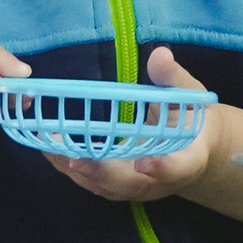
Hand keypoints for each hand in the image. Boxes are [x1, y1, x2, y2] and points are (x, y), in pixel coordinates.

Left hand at [53, 44, 225, 206]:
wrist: (192, 148)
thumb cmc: (191, 118)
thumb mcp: (189, 95)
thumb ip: (173, 79)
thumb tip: (160, 55)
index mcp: (189, 158)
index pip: (179, 167)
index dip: (163, 168)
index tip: (146, 162)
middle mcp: (162, 180)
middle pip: (133, 184)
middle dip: (103, 173)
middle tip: (75, 159)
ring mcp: (138, 187)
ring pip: (108, 187)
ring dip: (79, 170)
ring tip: (52, 150)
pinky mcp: (119, 187)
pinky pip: (94, 182)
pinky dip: (71, 168)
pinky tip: (50, 151)